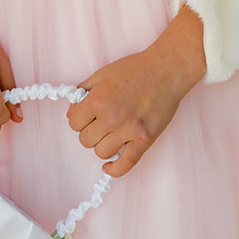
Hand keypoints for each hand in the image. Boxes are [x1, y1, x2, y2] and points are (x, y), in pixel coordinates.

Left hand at [66, 49, 188, 178]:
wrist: (166, 70)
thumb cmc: (135, 69)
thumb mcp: (102, 73)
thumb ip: (82, 92)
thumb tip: (72, 113)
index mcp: (98, 99)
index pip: (74, 123)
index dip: (79, 119)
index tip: (87, 116)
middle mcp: (111, 116)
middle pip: (85, 140)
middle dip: (90, 131)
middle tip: (101, 122)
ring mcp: (129, 130)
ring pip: (101, 153)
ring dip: (103, 145)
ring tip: (112, 134)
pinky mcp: (145, 140)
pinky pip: (125, 164)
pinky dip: (114, 169)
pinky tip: (109, 167)